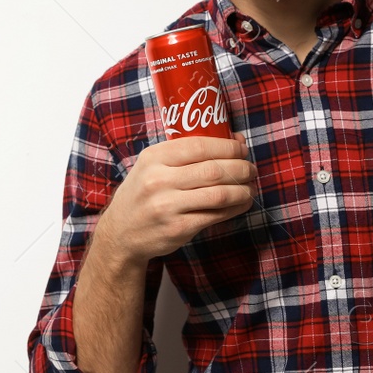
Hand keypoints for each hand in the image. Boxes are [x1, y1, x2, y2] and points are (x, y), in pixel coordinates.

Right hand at [96, 131, 254, 262]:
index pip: (199, 145)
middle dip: (241, 168)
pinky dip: (234, 208)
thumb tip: (236, 140)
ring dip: (242, 190)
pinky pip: (215, 216)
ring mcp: (168, 206)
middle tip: (251, 169)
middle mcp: (159, 180)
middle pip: (213, 170)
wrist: (121, 233)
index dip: (227, 147)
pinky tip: (241, 204)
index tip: (241, 149)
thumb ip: (188, 152)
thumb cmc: (144, 193)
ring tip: (250, 188)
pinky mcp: (178, 228)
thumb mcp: (153, 165)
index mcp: (154, 158)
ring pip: (219, 194)